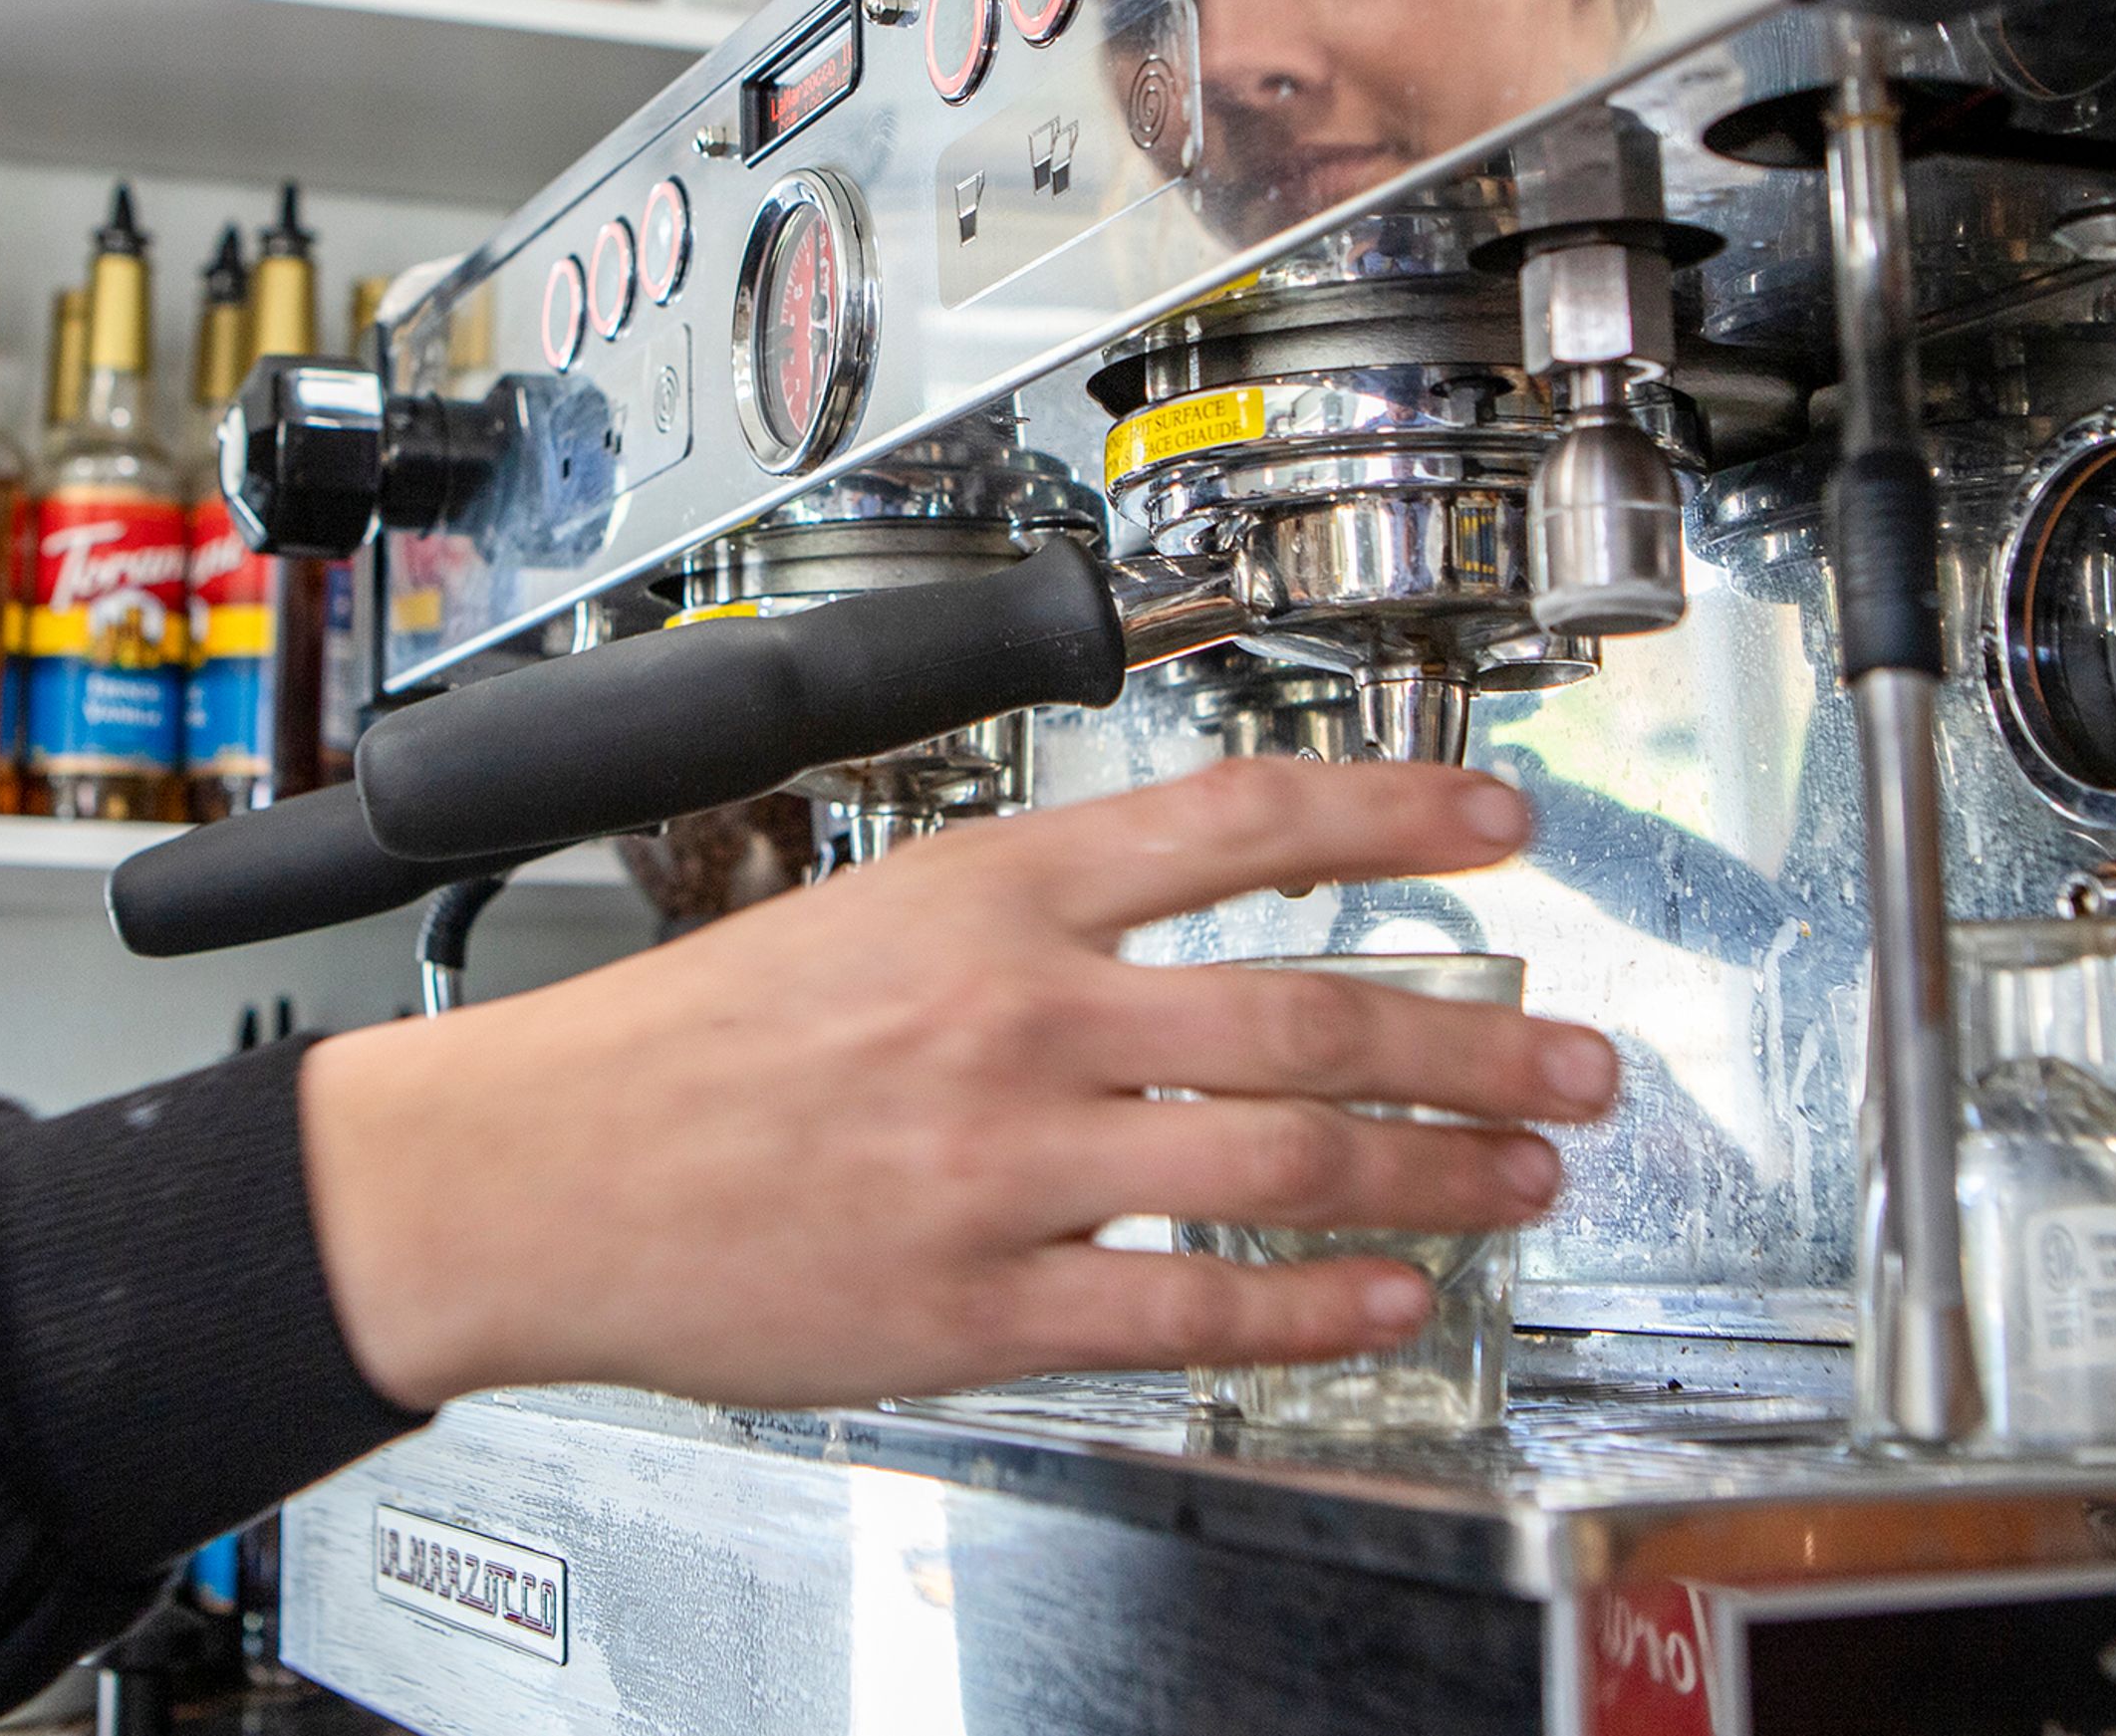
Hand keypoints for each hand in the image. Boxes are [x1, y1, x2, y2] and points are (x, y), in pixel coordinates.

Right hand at [298, 759, 1610, 1410]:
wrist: (538, 1173)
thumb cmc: (682, 1048)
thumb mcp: (859, 911)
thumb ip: (1022, 924)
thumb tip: (1179, 933)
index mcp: (985, 892)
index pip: (1240, 819)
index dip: (1398, 809)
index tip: (1504, 818)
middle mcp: (1016, 1014)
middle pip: (1309, 1006)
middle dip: (1479, 1037)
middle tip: (1577, 1058)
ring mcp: (1005, 1165)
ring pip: (1282, 1154)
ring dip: (1435, 1166)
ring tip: (1521, 1174)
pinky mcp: (978, 1303)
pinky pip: (1191, 1302)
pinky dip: (1314, 1306)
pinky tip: (1385, 1297)